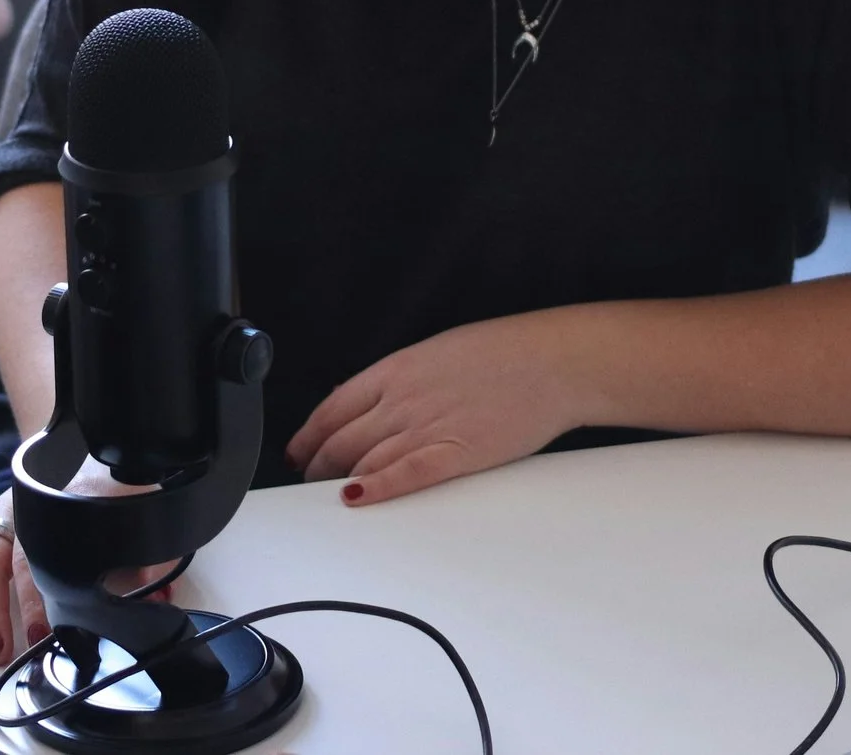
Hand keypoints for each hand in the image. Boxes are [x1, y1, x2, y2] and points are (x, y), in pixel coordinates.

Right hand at [0, 464, 180, 664]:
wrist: (68, 445)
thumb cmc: (96, 488)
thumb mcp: (127, 510)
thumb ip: (142, 556)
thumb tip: (157, 598)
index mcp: (70, 503)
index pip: (71, 544)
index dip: (72, 582)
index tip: (79, 617)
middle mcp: (29, 510)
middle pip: (24, 557)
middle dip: (28, 603)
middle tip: (37, 638)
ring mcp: (0, 518)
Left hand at [285, 310, 591, 504]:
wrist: (552, 362)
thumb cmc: (505, 353)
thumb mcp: (440, 351)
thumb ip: (404, 376)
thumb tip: (375, 396)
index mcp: (397, 369)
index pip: (334, 407)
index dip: (309, 435)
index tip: (299, 451)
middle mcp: (402, 398)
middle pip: (342, 440)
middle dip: (318, 465)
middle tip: (309, 481)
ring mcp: (426, 426)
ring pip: (364, 461)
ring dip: (339, 481)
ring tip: (330, 496)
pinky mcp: (453, 454)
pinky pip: (403, 476)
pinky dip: (375, 488)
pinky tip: (357, 498)